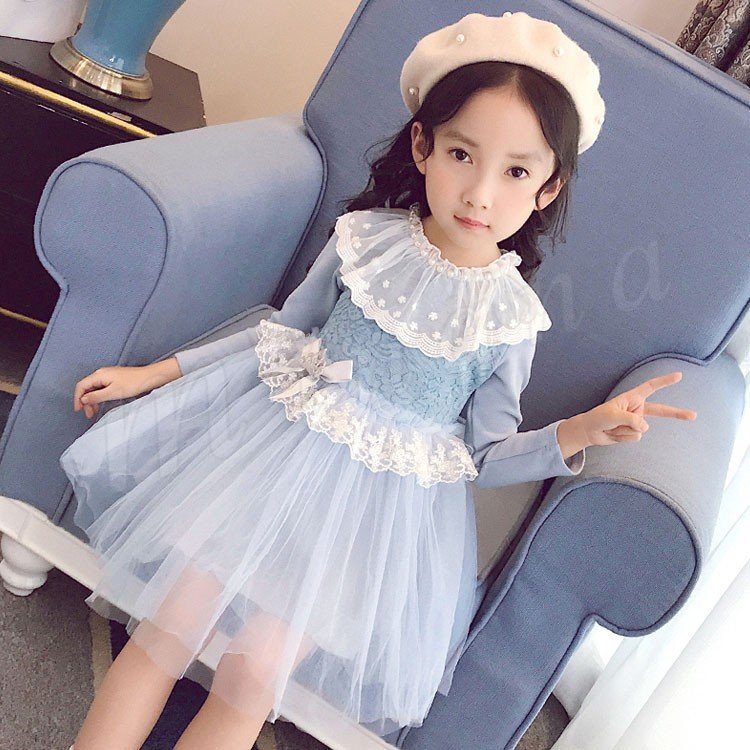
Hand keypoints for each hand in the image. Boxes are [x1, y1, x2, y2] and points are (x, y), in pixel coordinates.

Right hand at [73, 365, 154, 419]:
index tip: (78, 410)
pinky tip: (101, 404)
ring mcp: (108, 376)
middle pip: (87, 388)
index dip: (77, 398)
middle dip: (85, 401)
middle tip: (88, 414)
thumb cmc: (133, 384)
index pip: (81, 386)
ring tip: (94, 412)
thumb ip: (96, 396)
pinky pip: (101, 388)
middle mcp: (101, 374)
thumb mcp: (112, 392)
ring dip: (92, 400)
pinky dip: (99, 397)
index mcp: (99, 375)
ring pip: (94, 389)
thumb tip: (83, 399)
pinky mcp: (114, 379)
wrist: (148, 377)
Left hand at [581, 371, 697, 446]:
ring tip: (612, 426)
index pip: (651, 387)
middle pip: (661, 410)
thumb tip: (644, 428)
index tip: (679, 375)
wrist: (590, 432)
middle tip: (694, 416)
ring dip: (624, 430)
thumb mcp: (613, 415)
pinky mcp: (633, 432)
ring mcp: (636, 421)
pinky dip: (623, 437)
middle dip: (676, 414)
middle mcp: (637, 409)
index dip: (664, 381)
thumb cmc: (599, 418)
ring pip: (641, 429)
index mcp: (632, 398)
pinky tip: (614, 434)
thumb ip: (631, 419)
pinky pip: (635, 438)